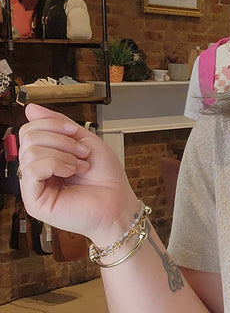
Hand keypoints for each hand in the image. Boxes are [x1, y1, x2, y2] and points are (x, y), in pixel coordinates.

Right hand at [18, 103, 138, 244]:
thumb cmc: (106, 178)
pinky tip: (71, 172)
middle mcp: (36, 171)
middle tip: (81, 152)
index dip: (51, 124)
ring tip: (80, 165)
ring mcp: (33, 187)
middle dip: (59, 138)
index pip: (29, 130)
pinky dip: (56, 164)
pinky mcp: (34, 201)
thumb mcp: (84, 140)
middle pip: (28, 137)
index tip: (75, 131)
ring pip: (29, 151)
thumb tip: (31, 109)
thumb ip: (58, 124)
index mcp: (45, 157)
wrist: (118, 204)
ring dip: (62, 153)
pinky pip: (31, 169)